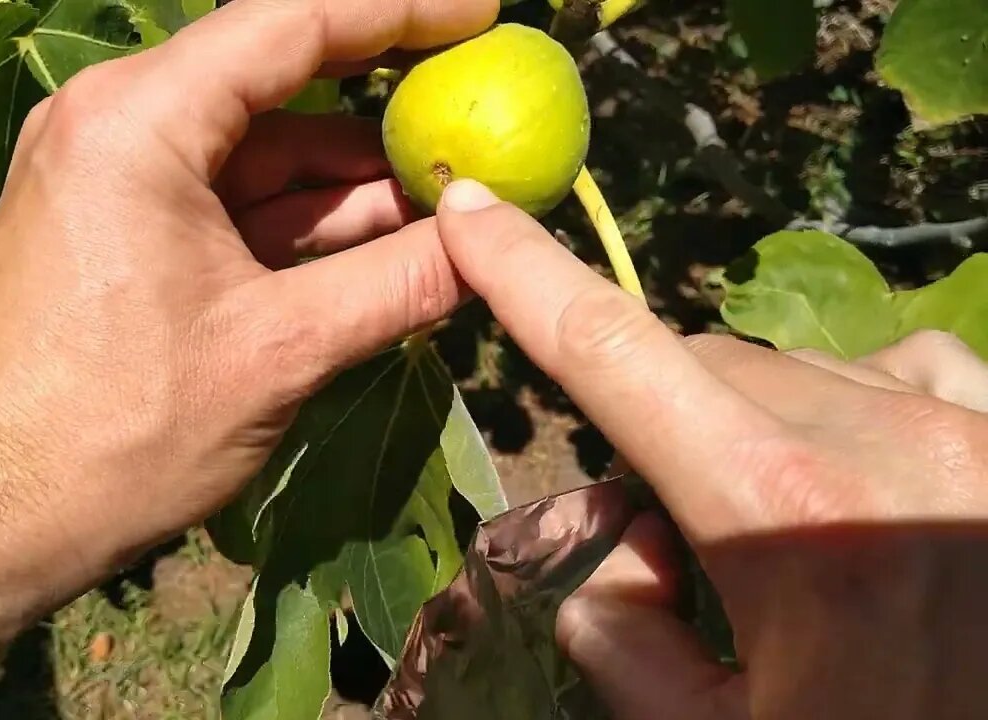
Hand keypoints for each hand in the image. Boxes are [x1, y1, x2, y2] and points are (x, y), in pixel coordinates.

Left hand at [0, 0, 495, 574]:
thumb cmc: (112, 433)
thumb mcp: (276, 352)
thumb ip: (396, 284)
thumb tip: (493, 245)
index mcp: (139, 119)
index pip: (292, 23)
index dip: (399, 11)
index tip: (483, 15)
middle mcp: (116, 123)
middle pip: (279, 84)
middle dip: (385, 115)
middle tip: (482, 125)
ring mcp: (113, 178)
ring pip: (260, 156)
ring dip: (352, 185)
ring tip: (454, 208)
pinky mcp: (119, 233)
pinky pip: (230, 205)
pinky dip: (303, 225)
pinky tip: (381, 251)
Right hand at [435, 179, 987, 719]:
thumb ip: (622, 635)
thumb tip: (618, 544)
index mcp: (780, 515)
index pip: (613, 354)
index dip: (525, 273)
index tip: (470, 209)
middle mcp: (873, 437)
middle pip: (697, 364)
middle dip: (656, 422)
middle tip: (674, 529)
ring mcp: (956, 422)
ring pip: (789, 366)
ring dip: (752, 422)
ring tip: (793, 527)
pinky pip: (897, 365)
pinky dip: (851, 402)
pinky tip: (868, 470)